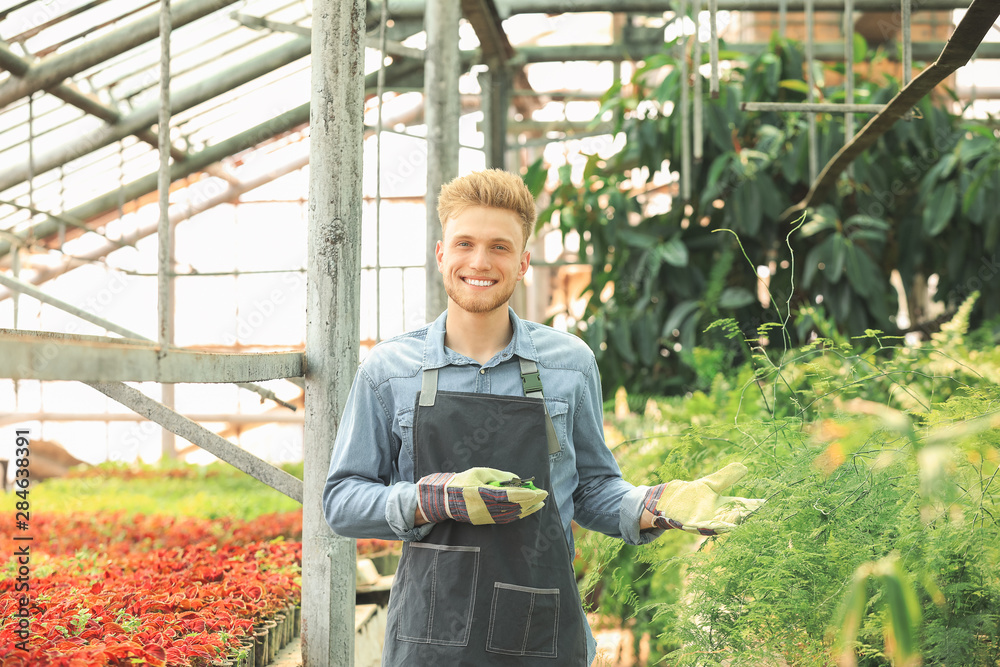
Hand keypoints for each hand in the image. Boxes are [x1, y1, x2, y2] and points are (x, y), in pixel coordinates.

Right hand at [417, 467, 547, 524]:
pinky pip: (506, 519)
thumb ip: (499, 476)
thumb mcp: (479, 472)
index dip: (527, 494)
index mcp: (485, 494)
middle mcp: (488, 508)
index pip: (511, 495)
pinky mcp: (486, 521)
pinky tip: (525, 511)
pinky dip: (518, 515)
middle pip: (515, 506)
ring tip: (539, 504)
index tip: (539, 492)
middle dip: (531, 501)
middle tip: (544, 496)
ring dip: (527, 509)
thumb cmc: (461, 482)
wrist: (445, 499)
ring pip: (513, 515)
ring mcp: (487, 517)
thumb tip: (516, 479)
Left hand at [643, 462, 762, 535]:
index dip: (756, 505)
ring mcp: (707, 522)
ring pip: (724, 525)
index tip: (769, 503)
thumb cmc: (691, 494)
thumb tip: (745, 467)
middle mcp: (718, 517)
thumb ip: (726, 477)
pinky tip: (724, 525)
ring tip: (745, 516)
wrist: (669, 500)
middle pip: (737, 518)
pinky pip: (706, 527)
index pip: (744, 506)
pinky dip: (715, 526)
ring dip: (734, 522)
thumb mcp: (711, 484)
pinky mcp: (694, 525)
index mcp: (724, 506)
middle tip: (763, 514)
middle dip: (749, 517)